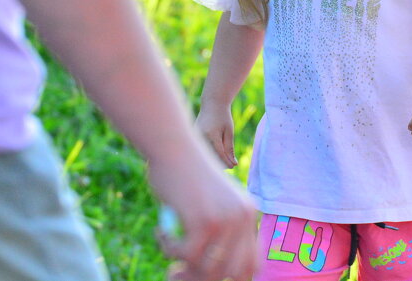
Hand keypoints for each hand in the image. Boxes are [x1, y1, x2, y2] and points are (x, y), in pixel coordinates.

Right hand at [150, 143, 256, 280]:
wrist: (172, 144)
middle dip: (201, 277)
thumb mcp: (209, 201)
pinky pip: (186, 256)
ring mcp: (226, 220)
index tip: (200, 272)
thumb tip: (205, 270)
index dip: (228, 276)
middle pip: (232, 273)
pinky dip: (168, 248)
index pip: (251, 264)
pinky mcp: (204, 220)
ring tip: (167, 247)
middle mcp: (243, 217)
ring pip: (208, 269)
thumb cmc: (183, 172)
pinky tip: (161, 231)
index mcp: (248, 214)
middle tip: (176, 271)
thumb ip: (217, 228)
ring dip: (182, 265)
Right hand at [196, 102, 237, 168]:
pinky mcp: (193, 137)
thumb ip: (229, 148)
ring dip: (215, 159)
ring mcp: (195, 137)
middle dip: (221, 163)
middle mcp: (201, 137)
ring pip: (206, 154)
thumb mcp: (229, 131)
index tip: (234, 166)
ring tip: (225, 160)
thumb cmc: (223, 117)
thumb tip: (233, 163)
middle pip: (211, 156)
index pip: (219, 153)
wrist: (212, 104)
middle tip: (231, 165)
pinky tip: (217, 154)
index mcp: (211, 135)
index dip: (227, 161)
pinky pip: (202, 149)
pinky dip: (210, 153)